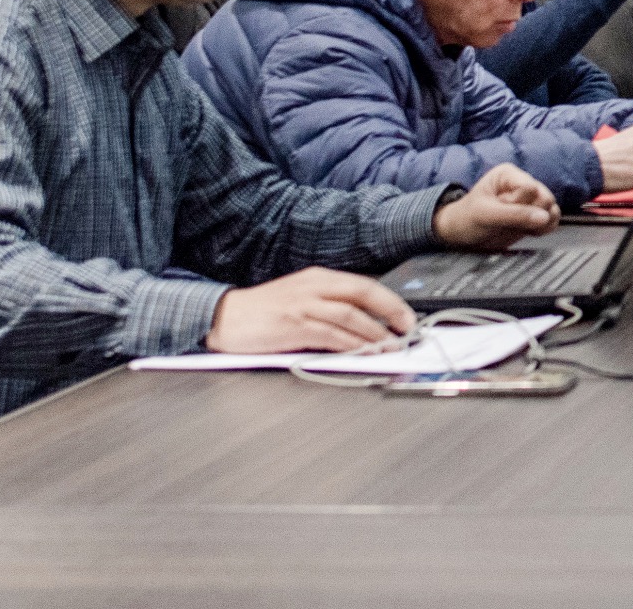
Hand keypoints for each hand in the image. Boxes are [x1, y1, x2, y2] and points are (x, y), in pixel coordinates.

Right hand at [206, 267, 413, 353]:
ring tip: (391, 346)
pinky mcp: (293, 326)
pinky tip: (364, 353)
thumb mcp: (300, 297)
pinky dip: (352, 345)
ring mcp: (303, 305)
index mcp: (317, 277)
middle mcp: (313, 287)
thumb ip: (329, 304)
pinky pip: (331, 335)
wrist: (224, 317)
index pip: (363, 284)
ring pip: (350, 316)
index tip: (406, 316)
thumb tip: (364, 323)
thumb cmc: (263, 311)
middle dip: (391, 311)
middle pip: (362, 293)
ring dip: (375, 333)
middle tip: (408, 328)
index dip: (389, 300)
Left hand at [432, 164, 560, 248]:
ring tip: (520, 228)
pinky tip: (529, 232)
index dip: (519, 204)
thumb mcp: (486, 215)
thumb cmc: (467, 219)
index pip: (530, 188)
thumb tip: (544, 217)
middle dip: (530, 215)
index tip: (501, 211)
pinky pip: (553, 219)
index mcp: (508, 175)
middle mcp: (522, 183)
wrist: (461, 235)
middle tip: (508, 220)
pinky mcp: (534, 214)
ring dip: (540, 223)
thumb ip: (515, 215)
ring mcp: (530, 199)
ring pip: (552, 208)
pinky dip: (545, 228)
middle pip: (545, 197)